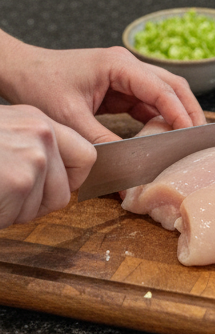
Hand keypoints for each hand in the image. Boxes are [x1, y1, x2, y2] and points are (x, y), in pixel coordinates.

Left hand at [0, 36, 204, 144]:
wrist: (20, 71)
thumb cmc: (39, 85)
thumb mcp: (72, 120)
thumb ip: (103, 146)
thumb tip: (126, 179)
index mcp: (118, 65)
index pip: (163, 90)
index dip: (180, 115)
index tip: (191, 140)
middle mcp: (127, 66)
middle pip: (175, 87)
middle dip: (190, 114)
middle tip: (200, 143)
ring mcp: (127, 77)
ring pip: (168, 95)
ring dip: (179, 117)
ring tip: (187, 143)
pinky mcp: (122, 89)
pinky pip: (152, 104)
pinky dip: (162, 121)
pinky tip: (165, 140)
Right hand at [0, 105, 96, 227]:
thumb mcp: (3, 135)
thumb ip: (34, 146)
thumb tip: (58, 170)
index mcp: (36, 119)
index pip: (86, 155)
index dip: (71, 178)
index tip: (47, 183)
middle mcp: (40, 131)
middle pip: (70, 184)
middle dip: (42, 197)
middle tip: (9, 188)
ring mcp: (34, 154)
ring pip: (53, 201)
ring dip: (22, 207)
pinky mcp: (21, 179)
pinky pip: (28, 213)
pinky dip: (6, 214)